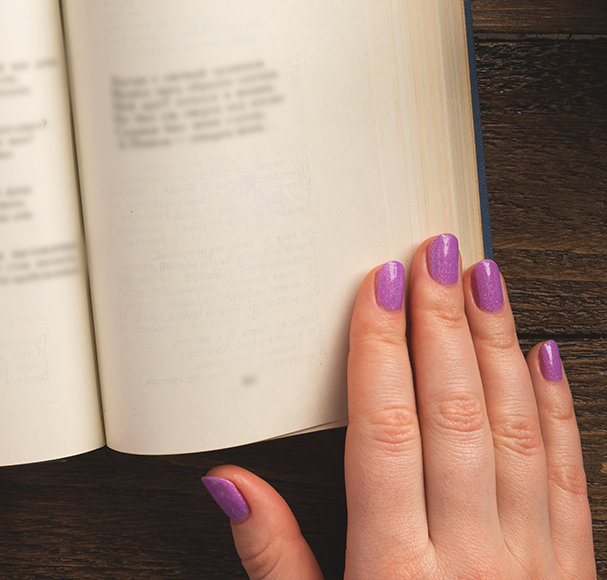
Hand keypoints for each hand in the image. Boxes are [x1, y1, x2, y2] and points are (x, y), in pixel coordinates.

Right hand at [202, 234, 594, 578]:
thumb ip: (274, 557)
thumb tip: (227, 485)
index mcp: (399, 569)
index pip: (388, 432)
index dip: (381, 351)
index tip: (378, 288)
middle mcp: (473, 557)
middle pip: (456, 413)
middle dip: (443, 322)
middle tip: (436, 252)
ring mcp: (533, 562)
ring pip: (517, 428)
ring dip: (500, 345)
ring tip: (487, 278)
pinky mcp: (573, 571)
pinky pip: (571, 473)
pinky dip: (558, 407)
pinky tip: (545, 356)